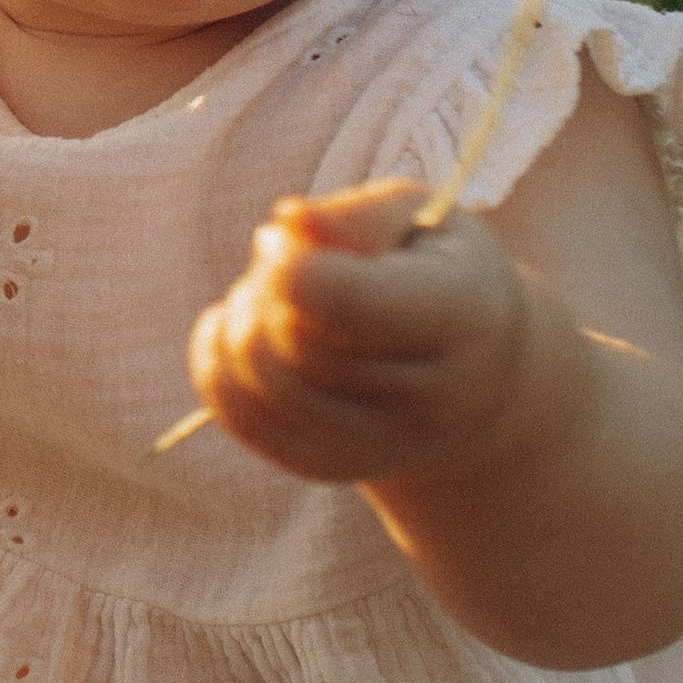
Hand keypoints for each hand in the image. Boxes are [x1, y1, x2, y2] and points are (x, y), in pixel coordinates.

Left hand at [188, 182, 536, 488]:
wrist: (465, 370)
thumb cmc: (432, 272)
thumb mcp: (418, 218)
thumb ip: (357, 217)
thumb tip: (288, 221)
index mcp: (461, 320)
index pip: (355, 306)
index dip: (295, 266)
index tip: (289, 233)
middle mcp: (425, 402)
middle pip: (293, 335)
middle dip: (270, 275)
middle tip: (289, 250)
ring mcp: (374, 447)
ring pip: (257, 370)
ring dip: (245, 311)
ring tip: (278, 288)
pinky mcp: (323, 465)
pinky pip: (233, 407)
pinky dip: (216, 352)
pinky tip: (244, 323)